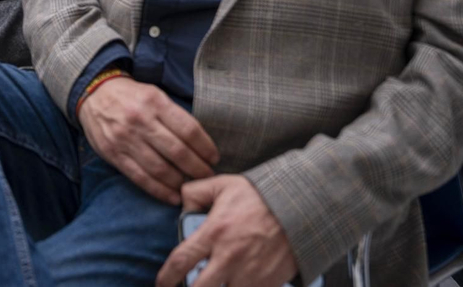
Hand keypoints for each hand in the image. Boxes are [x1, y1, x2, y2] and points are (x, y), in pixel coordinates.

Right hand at [77, 76, 218, 203]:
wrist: (94, 94)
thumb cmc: (131, 96)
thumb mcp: (155, 95)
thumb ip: (174, 116)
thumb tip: (200, 143)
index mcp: (155, 103)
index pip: (188, 129)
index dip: (205, 148)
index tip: (214, 158)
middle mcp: (141, 121)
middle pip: (177, 152)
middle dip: (198, 169)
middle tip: (208, 176)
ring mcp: (126, 139)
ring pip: (160, 169)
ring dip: (180, 182)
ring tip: (191, 187)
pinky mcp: (114, 154)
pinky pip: (140, 178)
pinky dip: (159, 191)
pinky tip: (172, 196)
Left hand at [156, 176, 296, 286]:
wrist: (301, 207)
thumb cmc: (260, 196)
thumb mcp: (224, 185)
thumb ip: (196, 192)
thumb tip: (181, 204)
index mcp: (214, 232)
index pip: (181, 261)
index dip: (166, 277)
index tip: (161, 283)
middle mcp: (229, 257)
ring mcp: (249, 274)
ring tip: (217, 281)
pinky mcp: (267, 284)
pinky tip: (237, 283)